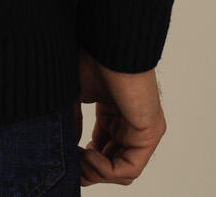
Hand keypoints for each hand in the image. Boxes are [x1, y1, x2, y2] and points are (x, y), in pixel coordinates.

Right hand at [75, 49, 167, 185]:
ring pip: (121, 171)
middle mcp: (131, 124)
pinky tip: (87, 155)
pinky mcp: (149, 133)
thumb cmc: (92, 59)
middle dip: (88, 170)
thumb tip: (69, 148)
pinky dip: (106, 170)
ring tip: (78, 159)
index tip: (66, 158)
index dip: (82, 160)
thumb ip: (74, 122)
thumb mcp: (76, 95)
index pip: (103, 150)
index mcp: (115, 114)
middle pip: (112, 164)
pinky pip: (130, 168)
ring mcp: (142, 130)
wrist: (107, 44)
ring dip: (96, 172)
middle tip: (70, 166)